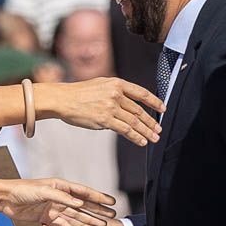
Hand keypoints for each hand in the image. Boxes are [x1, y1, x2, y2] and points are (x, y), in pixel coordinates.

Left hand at [0, 178, 116, 225]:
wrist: (5, 198)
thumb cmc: (23, 190)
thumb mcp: (43, 191)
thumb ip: (61, 197)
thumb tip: (79, 203)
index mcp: (60, 186)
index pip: (83, 192)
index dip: (98, 197)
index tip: (111, 201)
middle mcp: (59, 196)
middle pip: (82, 204)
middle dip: (97, 209)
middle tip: (112, 214)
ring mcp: (53, 207)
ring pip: (75, 215)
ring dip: (88, 220)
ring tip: (101, 225)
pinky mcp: (46, 218)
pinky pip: (62, 225)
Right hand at [38, 77, 162, 145]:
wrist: (63, 99)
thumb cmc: (78, 93)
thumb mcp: (100, 85)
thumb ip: (115, 92)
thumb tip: (125, 107)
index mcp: (116, 83)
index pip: (141, 93)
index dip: (154, 101)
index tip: (162, 108)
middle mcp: (116, 94)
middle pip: (139, 110)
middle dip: (150, 122)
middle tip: (158, 130)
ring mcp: (111, 107)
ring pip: (134, 121)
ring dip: (146, 131)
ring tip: (153, 138)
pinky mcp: (105, 119)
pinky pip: (125, 129)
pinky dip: (135, 137)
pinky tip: (141, 141)